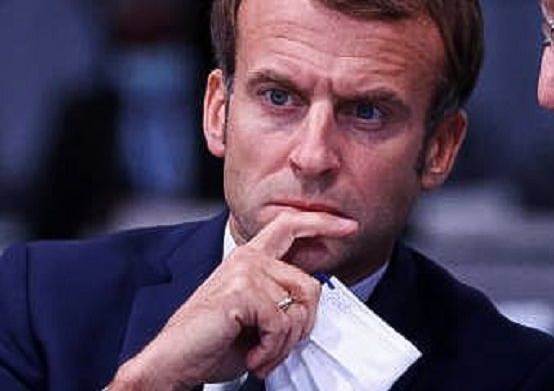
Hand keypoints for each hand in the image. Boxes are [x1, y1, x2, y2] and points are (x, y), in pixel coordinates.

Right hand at [109, 211, 356, 389]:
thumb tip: (313, 298)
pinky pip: (282, 323)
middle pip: (310, 287)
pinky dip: (271, 349)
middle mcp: (249, 259)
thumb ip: (281, 298)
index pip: (291, 226)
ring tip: (260, 354)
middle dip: (303, 327)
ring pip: (298, 310)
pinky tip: (252, 356)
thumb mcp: (257, 315)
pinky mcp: (242, 292)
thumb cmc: (213, 343)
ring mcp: (245, 272)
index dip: (322, 223)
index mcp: (251, 258)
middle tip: (277, 348)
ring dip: (284, 343)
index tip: (348, 226)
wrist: (173, 362)